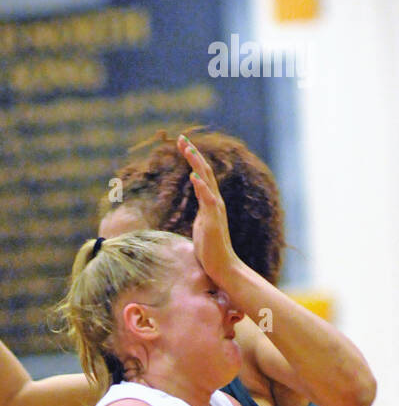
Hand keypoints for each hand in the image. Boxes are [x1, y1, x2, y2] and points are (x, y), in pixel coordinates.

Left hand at [178, 135, 238, 290]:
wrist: (223, 267)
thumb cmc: (210, 251)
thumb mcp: (202, 226)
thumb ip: (201, 213)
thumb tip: (198, 204)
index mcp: (210, 203)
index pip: (201, 175)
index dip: (193, 160)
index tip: (183, 145)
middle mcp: (215, 202)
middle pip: (204, 171)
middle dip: (193, 154)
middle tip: (181, 138)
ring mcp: (215, 210)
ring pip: (206, 180)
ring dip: (196, 163)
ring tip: (186, 149)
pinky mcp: (213, 220)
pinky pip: (207, 199)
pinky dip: (201, 186)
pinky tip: (193, 175)